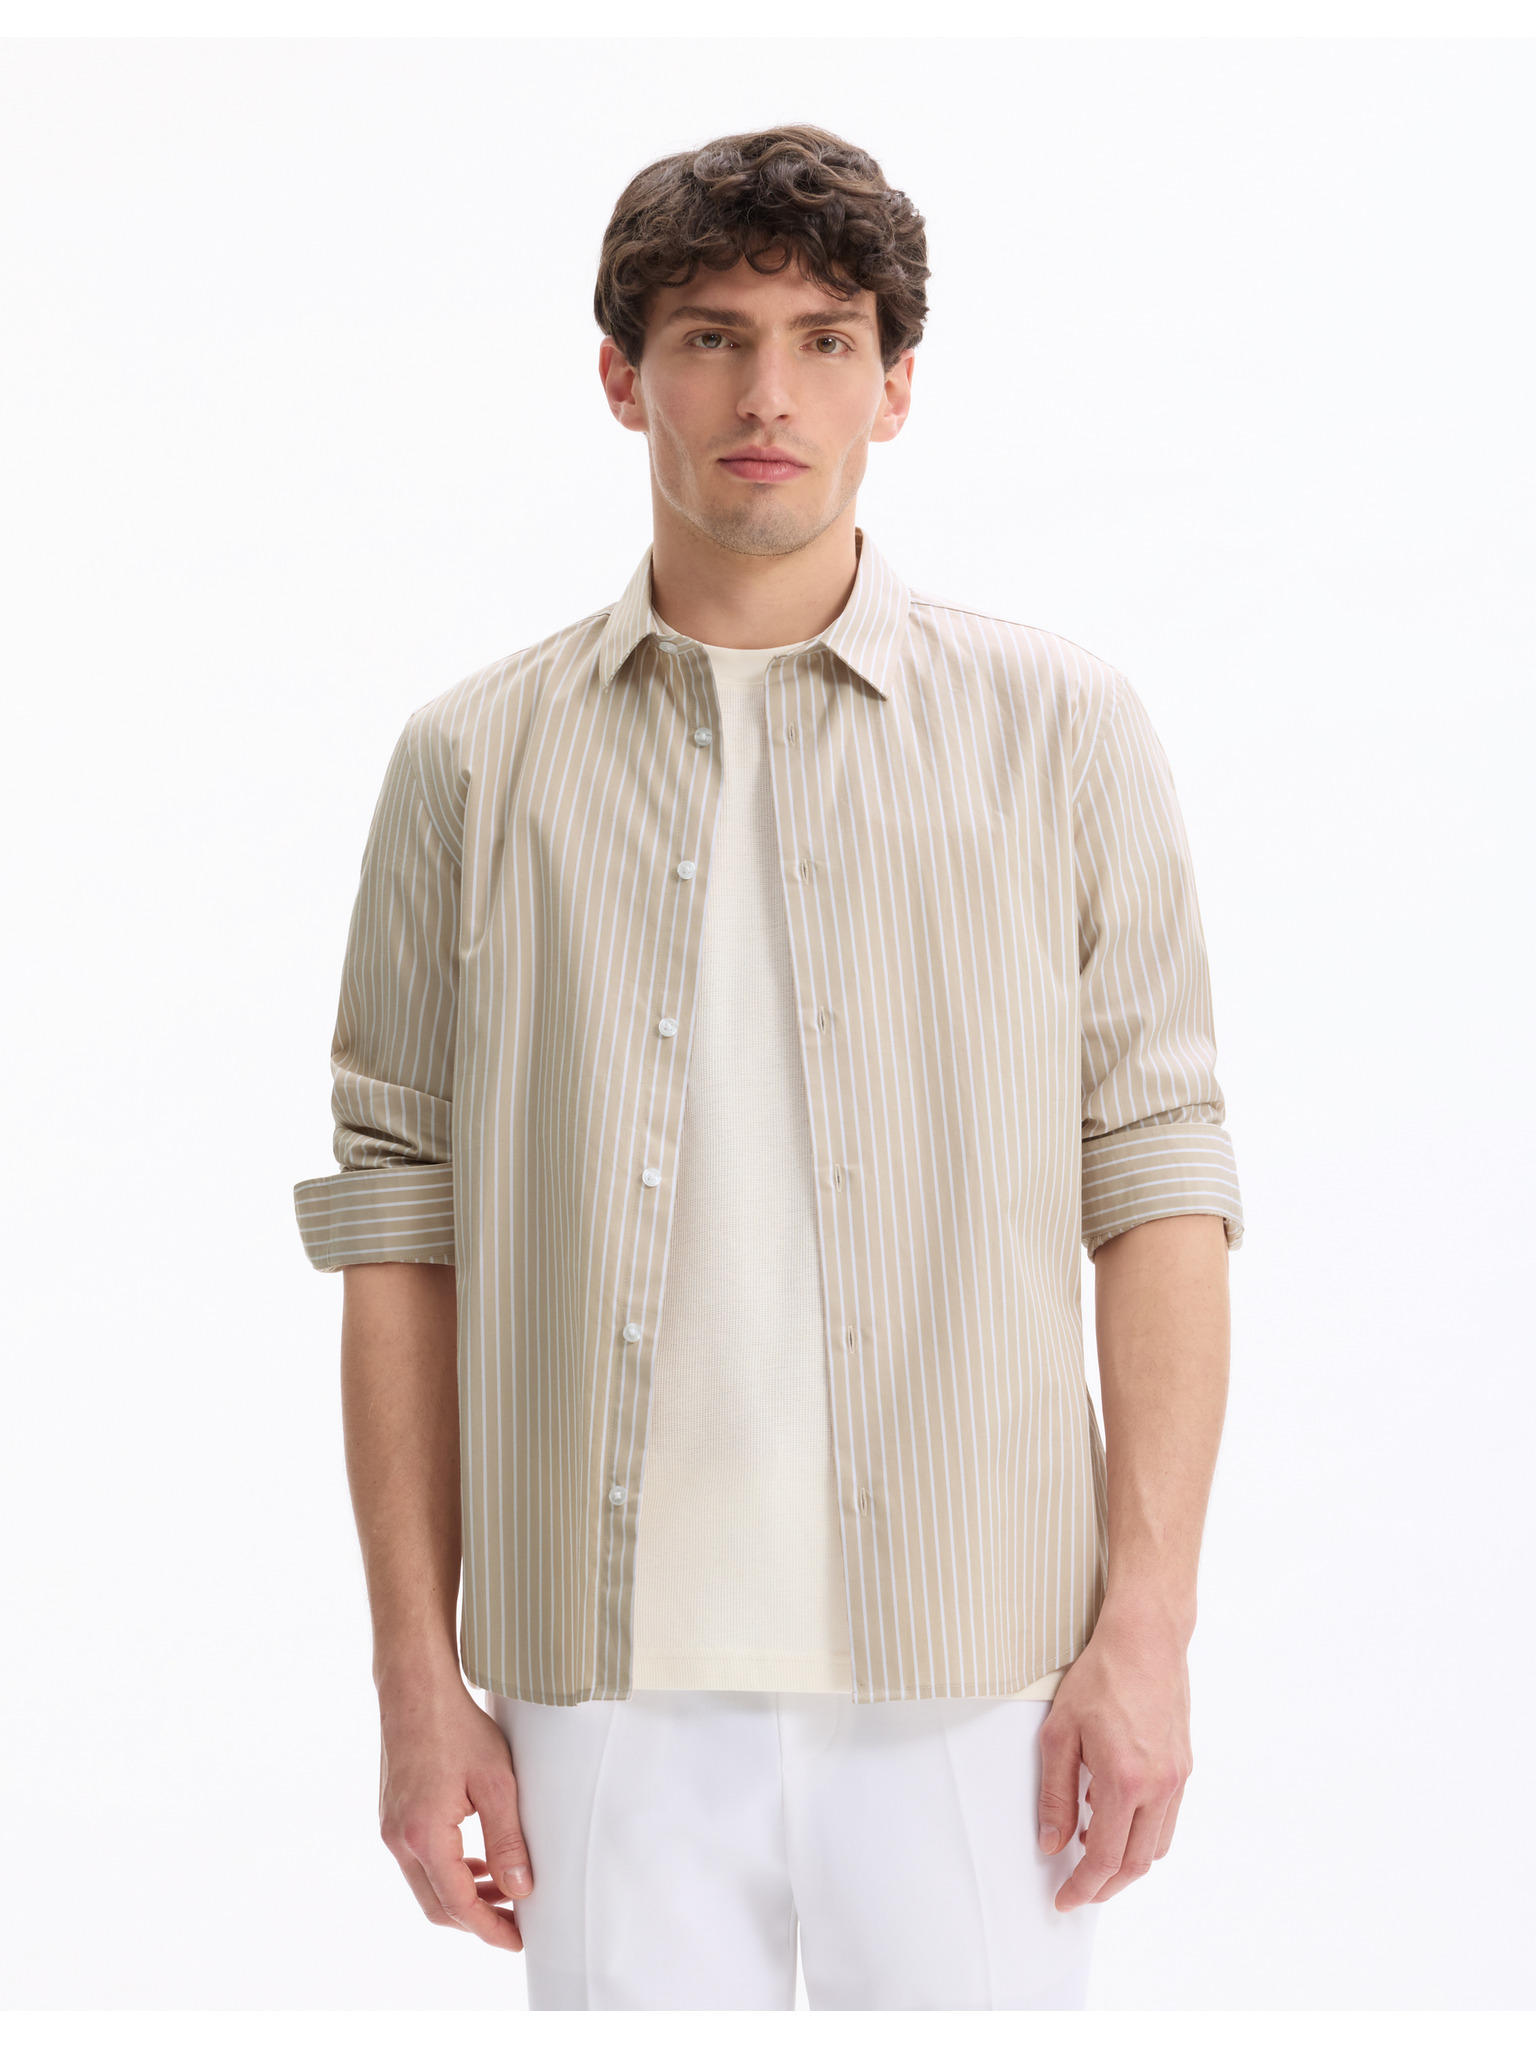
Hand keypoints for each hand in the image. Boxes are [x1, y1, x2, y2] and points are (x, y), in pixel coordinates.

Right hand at [376, 1675, 533, 1950]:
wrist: (414, 1688)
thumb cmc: (456, 1727)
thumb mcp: (496, 1783)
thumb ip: (508, 1841)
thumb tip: (520, 1889)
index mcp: (424, 1836)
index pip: (458, 1905)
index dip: (490, 1928)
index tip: (518, 1939)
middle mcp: (399, 1840)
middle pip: (437, 1906)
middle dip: (477, 1919)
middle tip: (515, 1920)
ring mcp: (390, 1829)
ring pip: (427, 1886)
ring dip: (463, 1895)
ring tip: (504, 1889)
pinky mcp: (392, 1816)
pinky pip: (419, 1862)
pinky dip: (449, 1871)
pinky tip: (477, 1860)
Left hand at [1035, 1596, 1192, 1909]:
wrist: (1145, 1641)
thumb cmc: (1100, 1678)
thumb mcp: (1059, 1734)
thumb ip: (1054, 1794)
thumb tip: (1051, 1843)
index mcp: (1124, 1780)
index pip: (1104, 1857)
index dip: (1083, 1887)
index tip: (1065, 1899)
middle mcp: (1158, 1786)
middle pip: (1135, 1863)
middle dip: (1105, 1886)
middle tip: (1079, 1890)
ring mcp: (1177, 1778)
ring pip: (1156, 1846)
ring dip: (1126, 1863)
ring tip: (1092, 1853)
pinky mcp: (1185, 1768)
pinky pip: (1167, 1820)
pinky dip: (1142, 1835)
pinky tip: (1115, 1819)